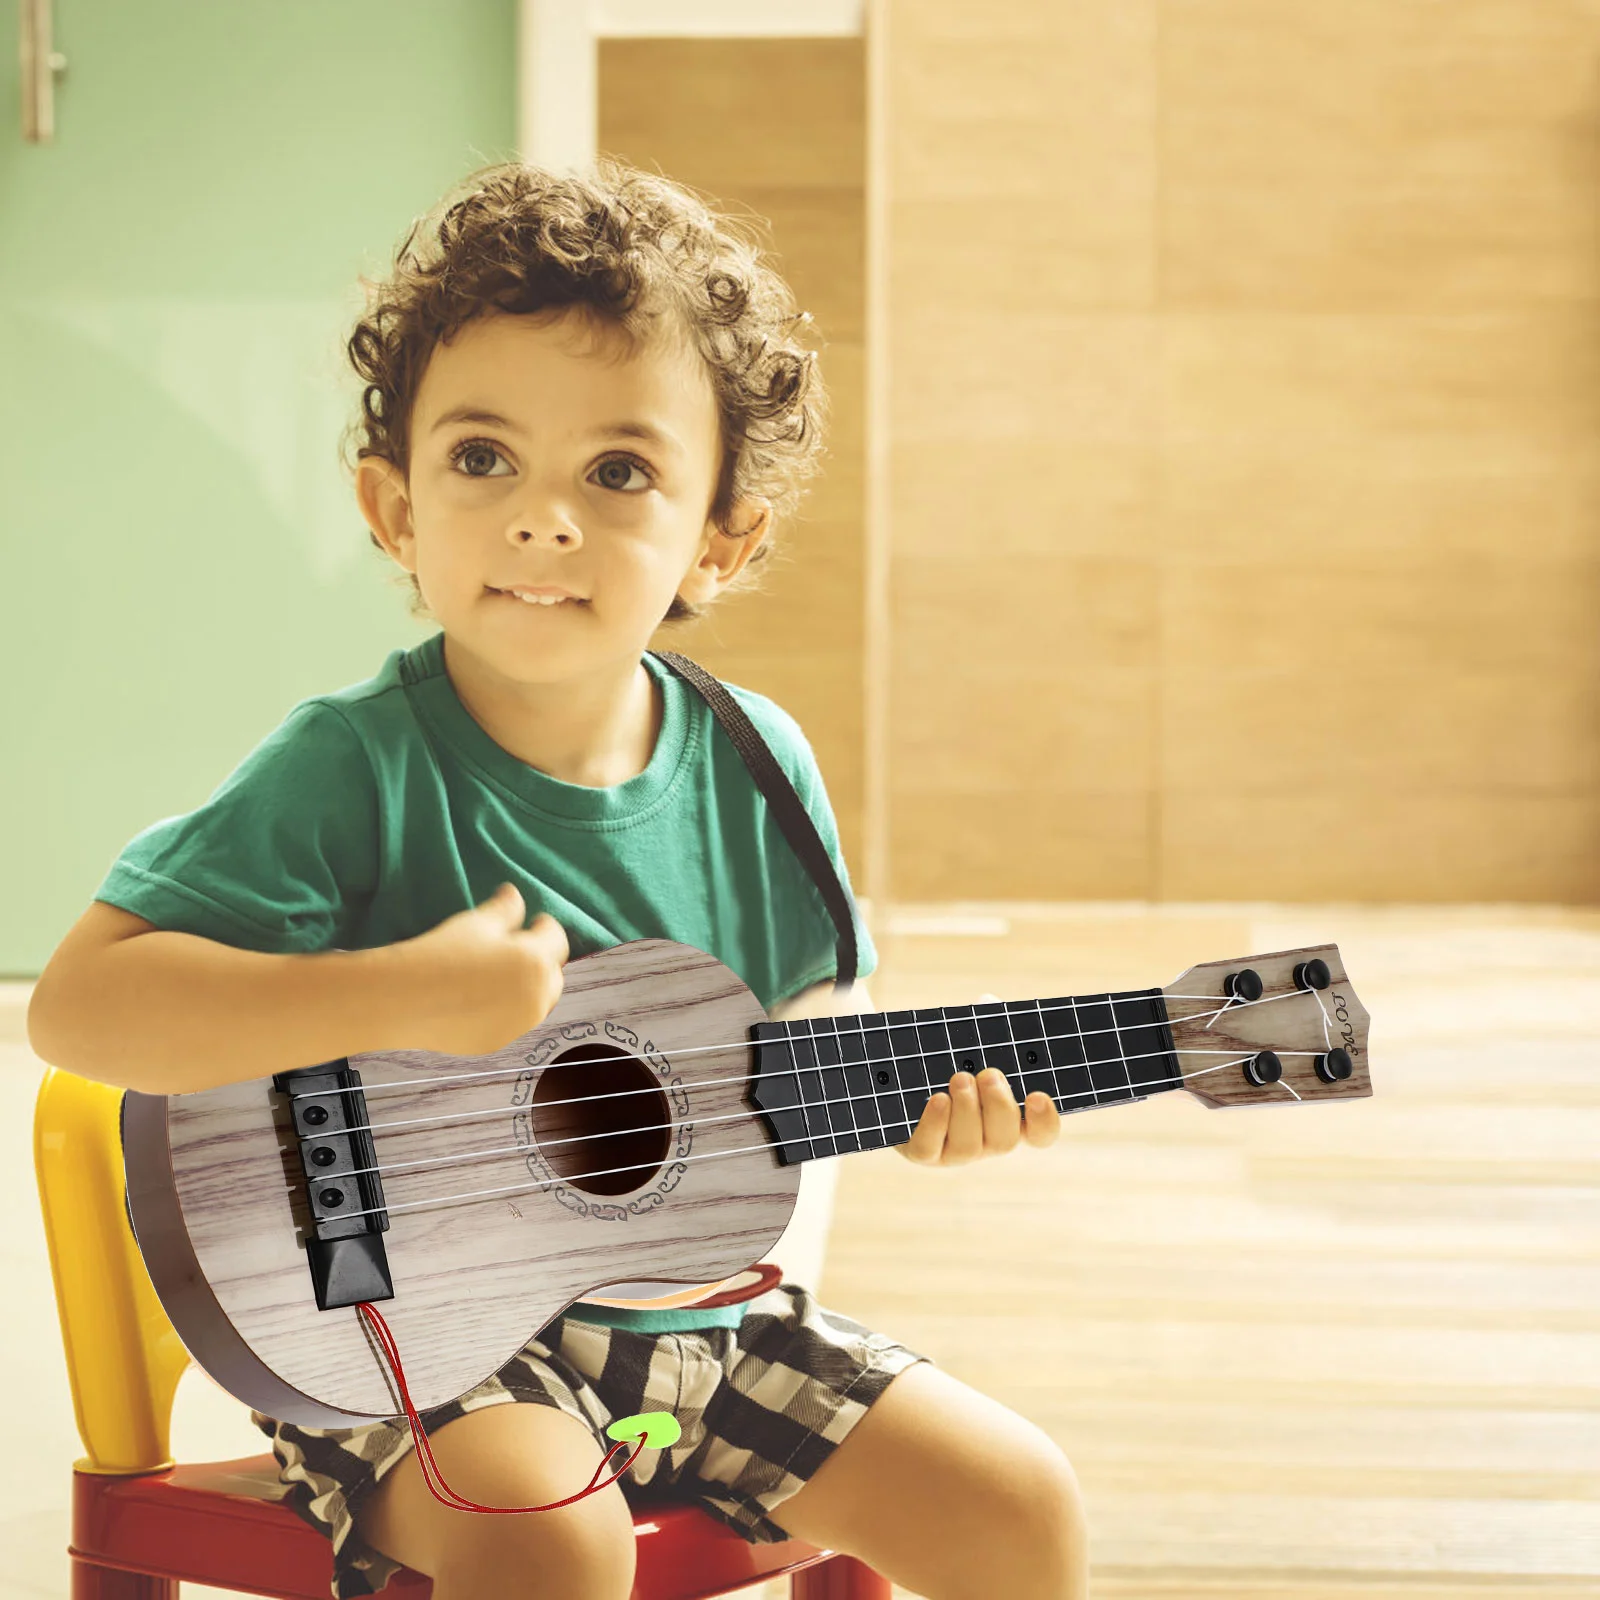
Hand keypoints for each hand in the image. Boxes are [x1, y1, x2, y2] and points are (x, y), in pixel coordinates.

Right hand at [398, 883, 568, 1056]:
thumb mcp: (476, 923)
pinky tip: (480, 1000)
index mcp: (536, 962)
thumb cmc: (444, 953)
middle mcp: (536, 998)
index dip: (544, 927)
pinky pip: (512, 1022)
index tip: (533, 922)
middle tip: (516, 950)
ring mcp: (518, 1025)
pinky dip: (506, 1010)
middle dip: (541, 961)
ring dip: (528, 988)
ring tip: (500, 976)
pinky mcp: (497, 1043)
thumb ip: (505, 909)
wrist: (405, 1000)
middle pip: (553, 976)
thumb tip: (516, 895)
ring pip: (536, 1003)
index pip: (558, 939)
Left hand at [897, 993, 1061, 1166]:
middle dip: (999, 1106)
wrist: (902, 1077)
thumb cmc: (948, 1060)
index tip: (1037, 1095)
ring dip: (968, 1111)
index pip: (1040, 1133)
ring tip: (959, 1077)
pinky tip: (938, 1098)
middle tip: (989, 1074)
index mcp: (1009, 1117)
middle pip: (1005, 1140)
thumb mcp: (970, 1044)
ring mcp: (955, 1151)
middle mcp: (986, 1140)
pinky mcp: (922, 1152)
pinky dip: (935, 1123)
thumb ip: (985, 1027)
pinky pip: (930, 1147)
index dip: (1045, 1121)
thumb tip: (988, 1003)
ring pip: (969, 1146)